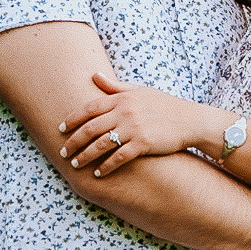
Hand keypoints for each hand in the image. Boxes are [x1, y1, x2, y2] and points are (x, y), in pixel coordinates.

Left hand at [59, 72, 223, 176]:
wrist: (190, 120)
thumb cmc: (164, 105)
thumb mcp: (139, 91)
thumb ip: (115, 86)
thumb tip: (94, 75)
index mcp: (122, 98)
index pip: (89, 108)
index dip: (72, 119)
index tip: (60, 129)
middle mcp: (125, 112)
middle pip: (91, 128)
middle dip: (74, 142)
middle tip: (64, 152)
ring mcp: (134, 128)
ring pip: (101, 144)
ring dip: (85, 156)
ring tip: (75, 165)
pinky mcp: (143, 144)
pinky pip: (118, 157)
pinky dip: (106, 167)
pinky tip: (98, 174)